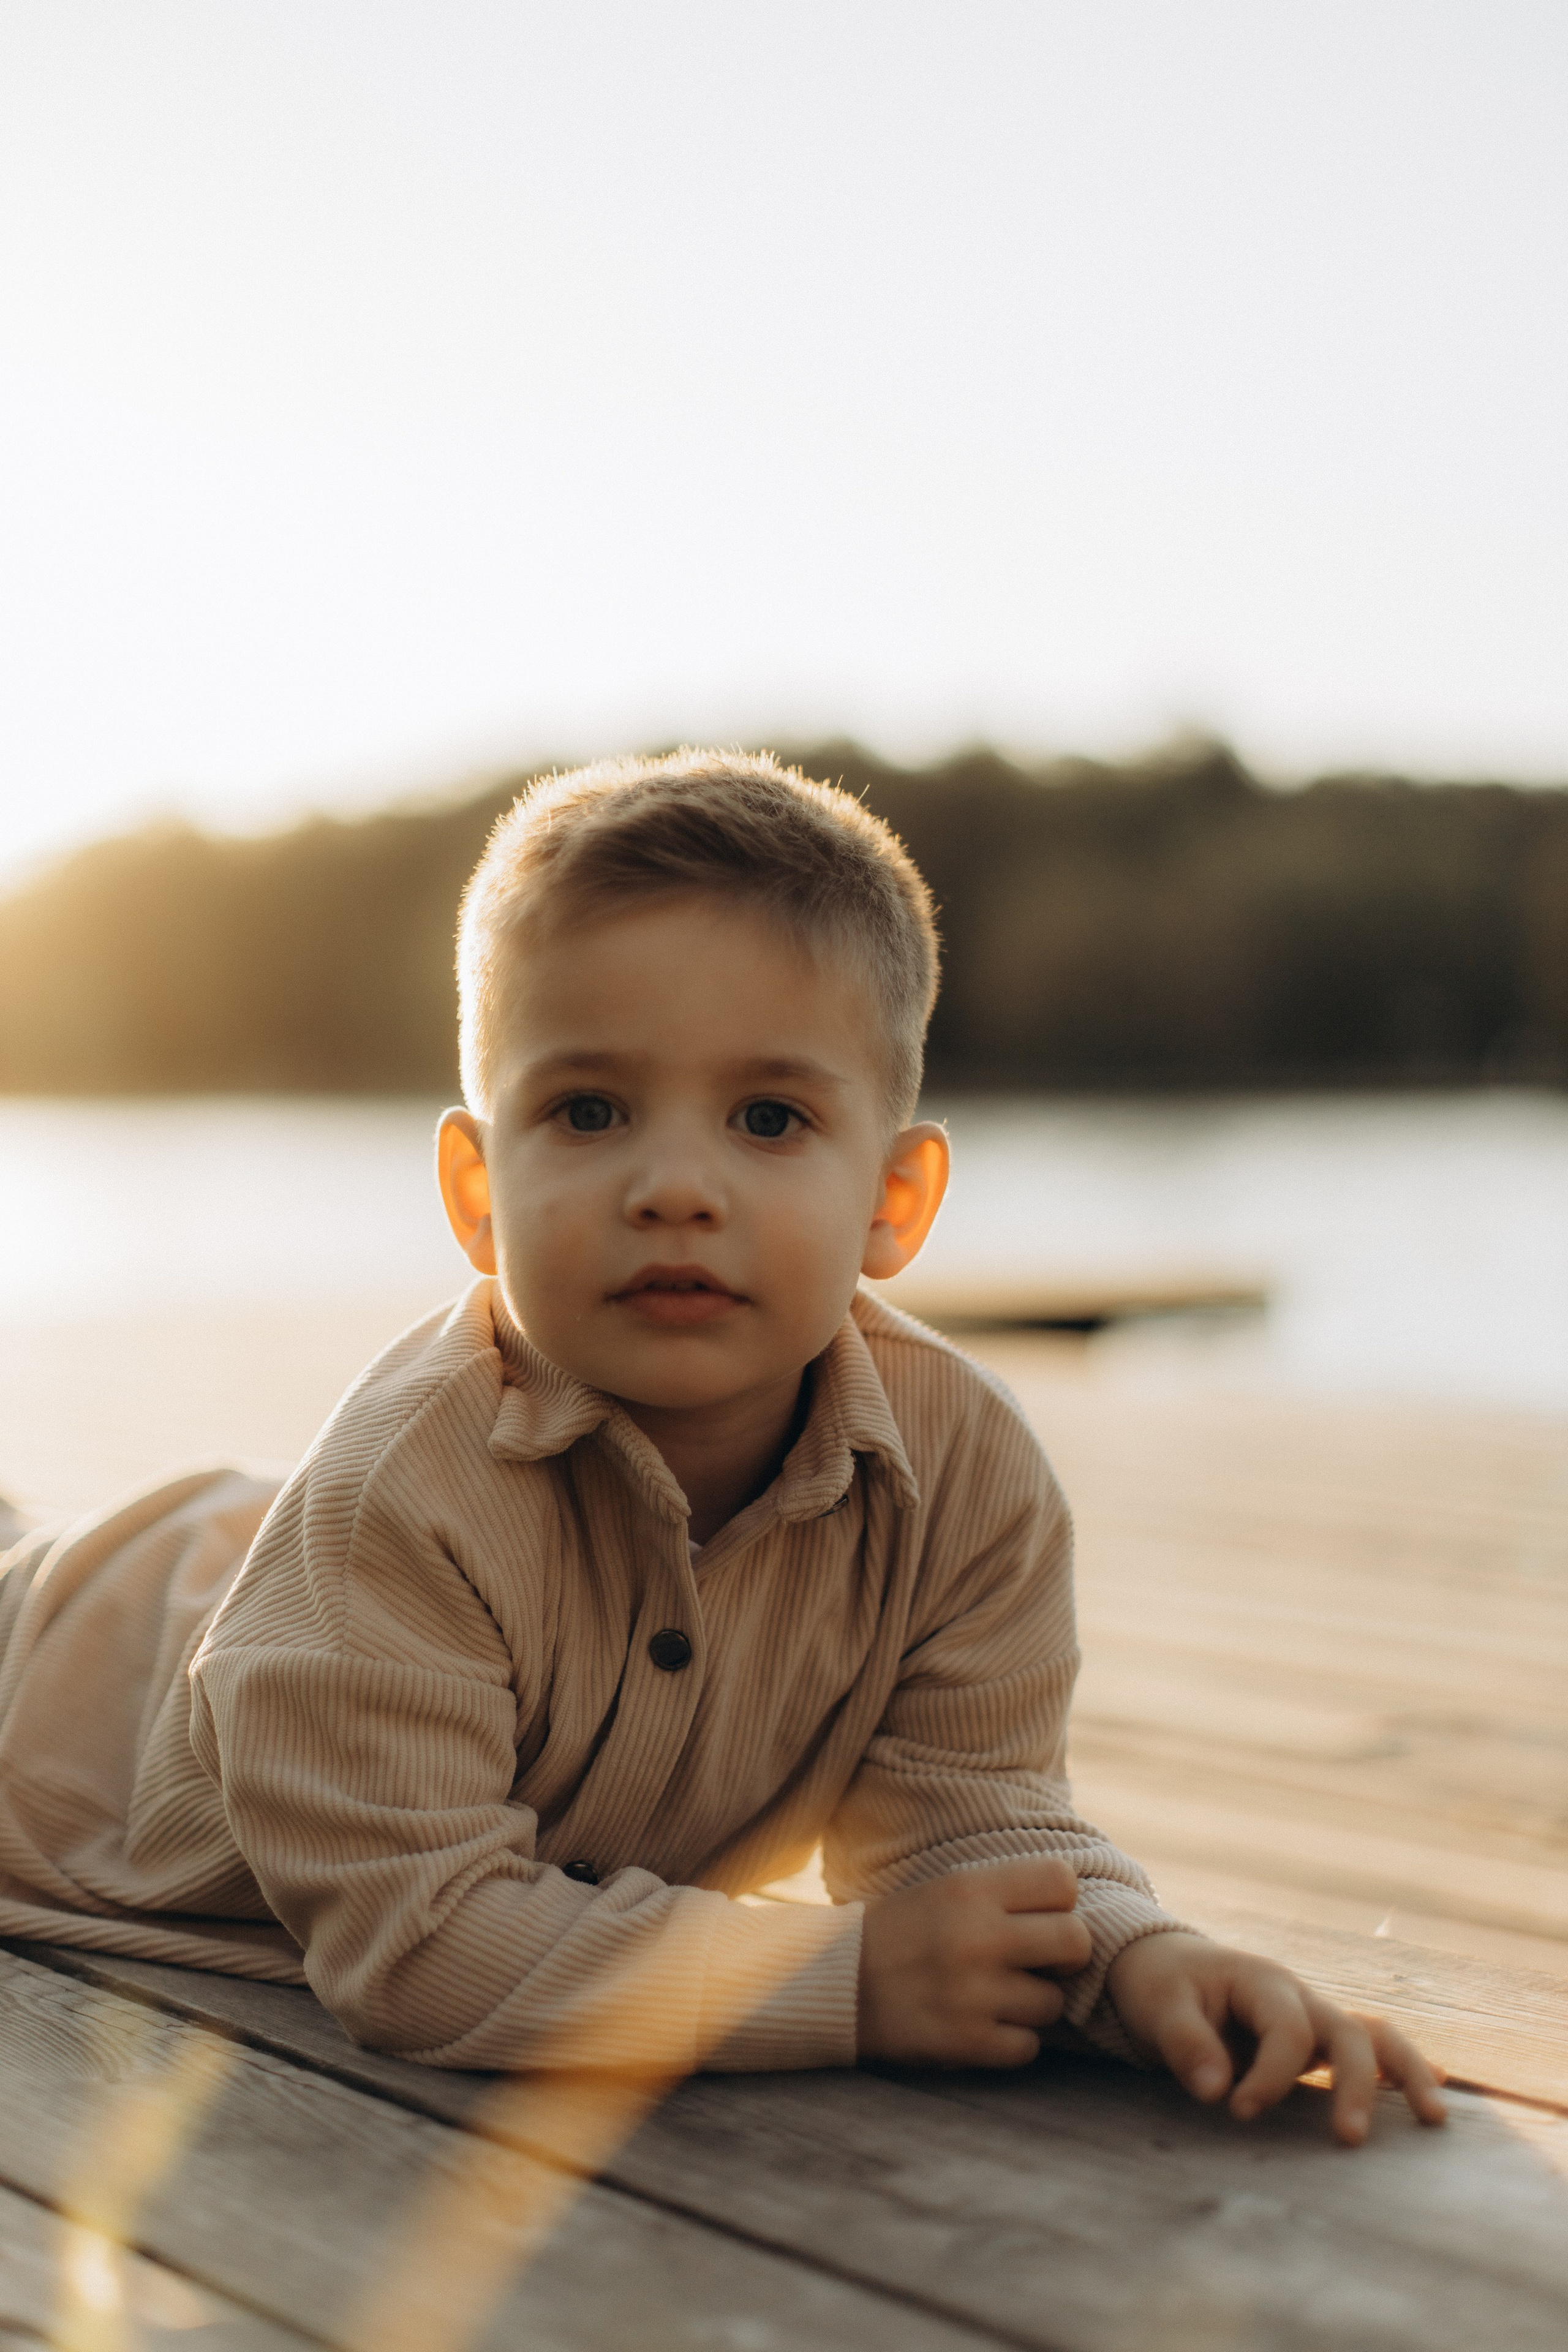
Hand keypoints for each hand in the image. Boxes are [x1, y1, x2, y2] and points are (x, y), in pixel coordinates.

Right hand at [857, 1857, 1092, 2067]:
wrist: (839, 1983)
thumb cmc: (906, 1931)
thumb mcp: (949, 1888)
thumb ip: (1009, 1893)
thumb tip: (1079, 1906)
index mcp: (971, 1889)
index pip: (1062, 1881)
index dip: (1061, 1902)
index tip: (1041, 1916)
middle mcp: (977, 1937)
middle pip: (1076, 1941)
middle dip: (1065, 1955)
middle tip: (1039, 1962)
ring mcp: (973, 1994)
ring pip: (1054, 2003)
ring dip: (1034, 2004)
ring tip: (998, 1995)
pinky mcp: (966, 2043)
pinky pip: (1028, 2047)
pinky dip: (1012, 2041)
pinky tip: (984, 2025)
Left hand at [1106, 1931, 1447, 2144]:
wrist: (1163, 1966)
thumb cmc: (1162, 1986)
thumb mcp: (1159, 2006)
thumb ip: (1185, 2043)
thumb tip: (1214, 2090)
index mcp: (1262, 1982)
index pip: (1287, 2031)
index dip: (1270, 2076)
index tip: (1239, 2112)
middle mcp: (1299, 1998)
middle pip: (1349, 2032)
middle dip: (1356, 2085)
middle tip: (1349, 2140)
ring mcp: (1313, 2018)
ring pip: (1375, 2036)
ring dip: (1405, 2074)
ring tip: (1434, 2118)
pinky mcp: (1316, 2042)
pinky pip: (1369, 2049)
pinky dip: (1400, 2070)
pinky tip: (1436, 2095)